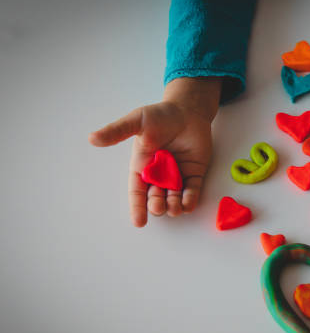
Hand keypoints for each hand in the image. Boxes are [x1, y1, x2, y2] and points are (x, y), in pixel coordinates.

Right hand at [89, 77, 221, 225]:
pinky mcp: (194, 173)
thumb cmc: (160, 116)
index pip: (137, 191)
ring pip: (174, 197)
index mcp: (142, 166)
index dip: (137, 207)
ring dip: (174, 206)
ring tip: (175, 208)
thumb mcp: (137, 122)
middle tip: (158, 207)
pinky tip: (188, 205)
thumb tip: (92, 138)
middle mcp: (159, 175)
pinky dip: (190, 199)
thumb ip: (117, 131)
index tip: (138, 222)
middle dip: (156, 205)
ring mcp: (177, 176)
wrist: (187, 110)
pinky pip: (192, 190)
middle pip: (156, 197)